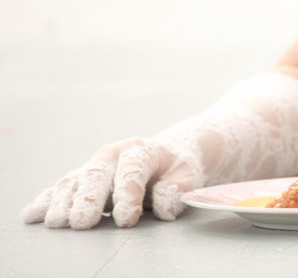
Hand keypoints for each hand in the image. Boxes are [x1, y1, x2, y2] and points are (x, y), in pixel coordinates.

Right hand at [19, 136, 202, 228]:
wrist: (169, 151)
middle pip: (97, 174)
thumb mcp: (188, 174)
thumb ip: (177, 189)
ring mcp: (94, 166)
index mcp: (140, 150)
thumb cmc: (178, 166)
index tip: (126, 220)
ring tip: (57, 222)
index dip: (128, 195)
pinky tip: (33, 214)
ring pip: (75, 181)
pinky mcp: (82, 179)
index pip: (132, 170)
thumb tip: (164, 208)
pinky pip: (60, 188)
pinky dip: (46, 201)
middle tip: (82, 222)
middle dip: (88, 199)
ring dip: (63, 202)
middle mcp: (112, 155)